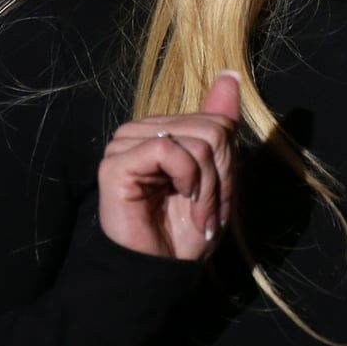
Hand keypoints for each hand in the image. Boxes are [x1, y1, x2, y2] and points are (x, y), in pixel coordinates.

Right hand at [97, 70, 240, 261]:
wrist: (161, 270)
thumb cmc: (185, 228)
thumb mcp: (217, 175)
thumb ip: (220, 123)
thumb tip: (230, 74)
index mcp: (165, 128)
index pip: (218, 121)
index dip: (228, 163)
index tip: (218, 198)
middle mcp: (143, 130)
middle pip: (212, 130)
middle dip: (220, 177)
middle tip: (207, 210)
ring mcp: (126, 143)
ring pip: (195, 140)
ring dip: (207, 186)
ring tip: (195, 211)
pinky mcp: (116, 162)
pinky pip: (167, 148)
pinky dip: (185, 178)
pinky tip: (179, 198)